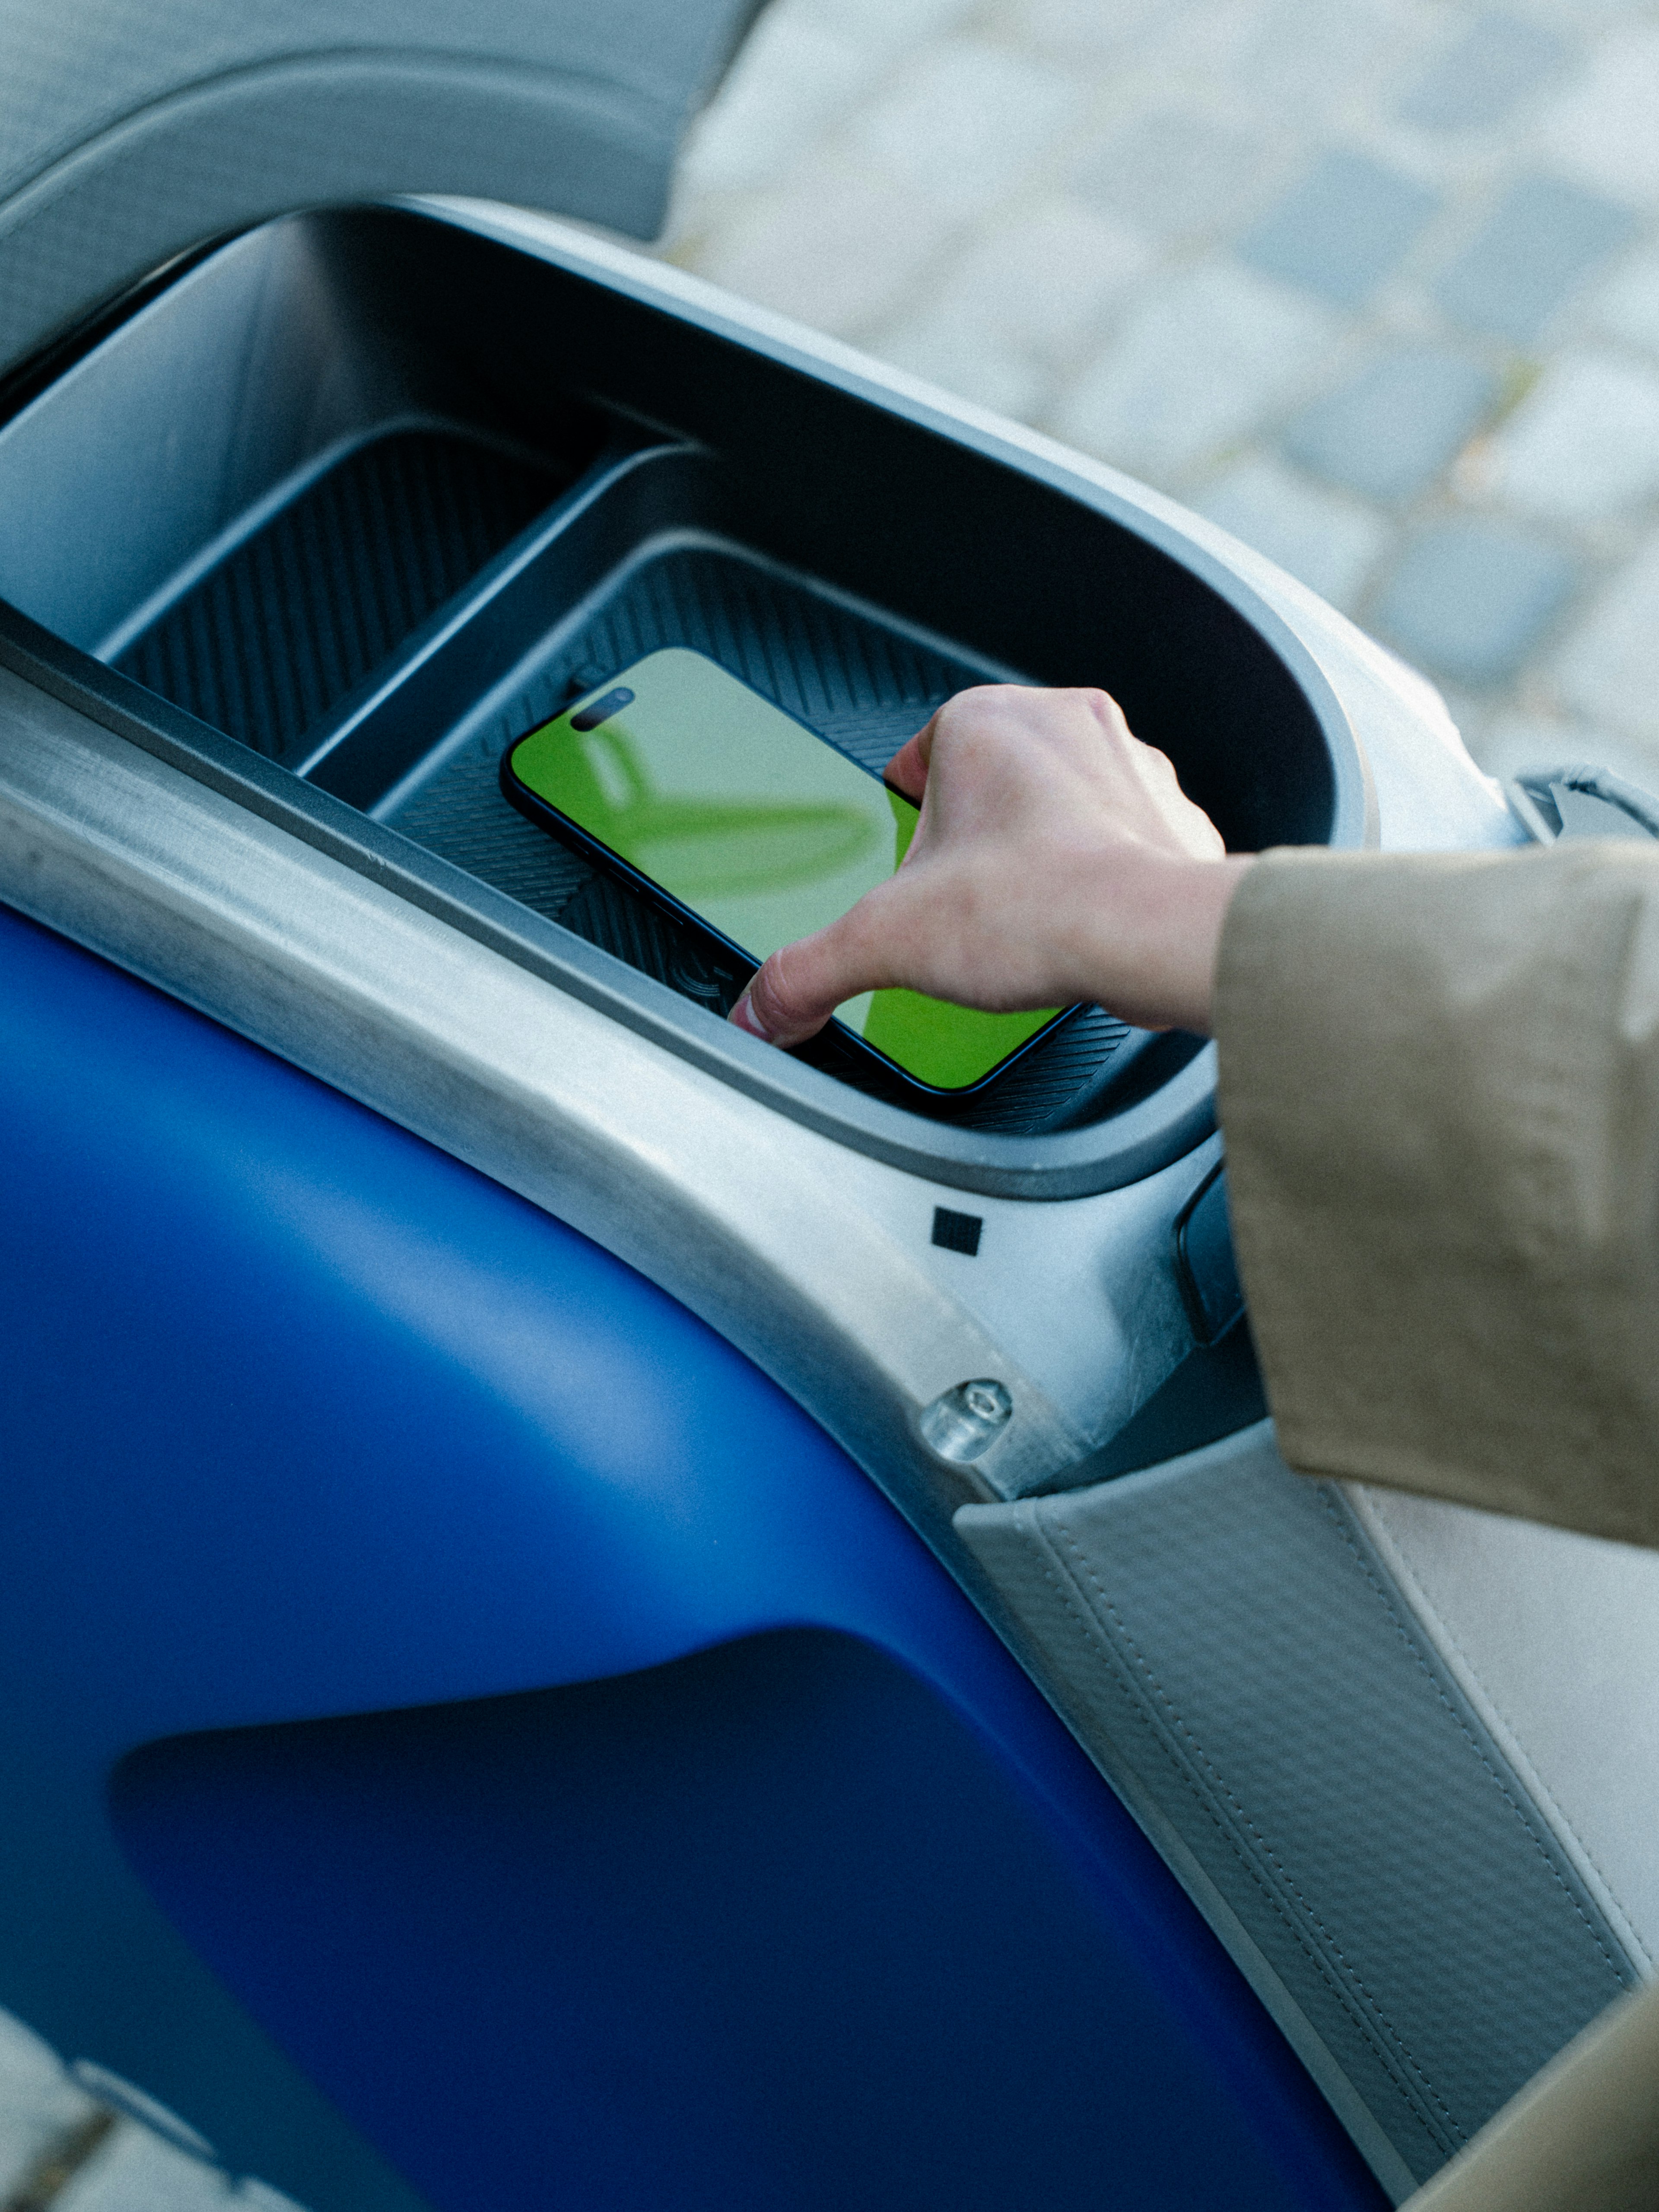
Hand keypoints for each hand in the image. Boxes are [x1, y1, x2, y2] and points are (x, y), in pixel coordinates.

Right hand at [728, 684, 1250, 1044]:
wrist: (1153, 937)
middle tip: (961, 894)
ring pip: (1063, 799)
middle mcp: (1064, 723)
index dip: (907, 810)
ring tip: (1021, 909)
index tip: (908, 849)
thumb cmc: (1038, 909)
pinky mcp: (1175, 816)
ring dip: (1043, 846)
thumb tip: (761, 1008)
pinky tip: (1081, 921)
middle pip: (994, 777)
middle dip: (976, 833)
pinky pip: (1125, 836)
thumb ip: (807, 971)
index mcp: (986, 721)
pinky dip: (1104, 874)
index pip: (920, 751)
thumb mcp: (884, 942)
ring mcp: (1131, 763)